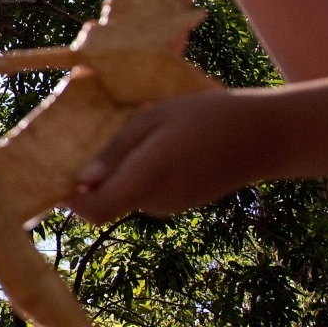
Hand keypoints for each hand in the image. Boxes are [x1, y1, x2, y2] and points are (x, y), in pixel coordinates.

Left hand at [69, 88, 283, 222]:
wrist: (266, 136)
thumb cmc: (206, 116)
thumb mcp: (152, 119)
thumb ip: (115, 151)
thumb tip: (80, 183)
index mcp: (146, 177)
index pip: (94, 210)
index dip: (71, 202)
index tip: (61, 178)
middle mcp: (155, 200)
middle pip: (107, 202)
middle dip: (97, 179)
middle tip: (102, 140)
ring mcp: (171, 205)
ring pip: (127, 195)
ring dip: (122, 173)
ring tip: (143, 135)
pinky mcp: (183, 203)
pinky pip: (148, 193)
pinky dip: (142, 175)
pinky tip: (163, 147)